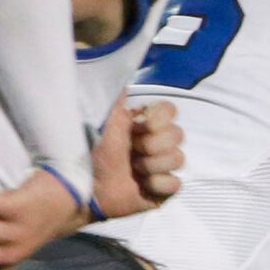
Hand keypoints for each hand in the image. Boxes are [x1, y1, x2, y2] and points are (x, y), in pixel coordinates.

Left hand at [92, 102, 182, 221]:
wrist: (91, 189)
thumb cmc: (95, 156)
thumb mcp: (106, 124)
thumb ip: (120, 103)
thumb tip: (125, 79)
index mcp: (145, 125)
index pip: (170, 110)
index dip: (158, 120)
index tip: (139, 127)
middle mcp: (158, 143)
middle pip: (178, 135)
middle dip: (151, 146)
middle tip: (132, 153)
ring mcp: (164, 166)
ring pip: (178, 159)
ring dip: (151, 166)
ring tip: (133, 172)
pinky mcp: (166, 188)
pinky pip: (175, 183)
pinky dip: (156, 185)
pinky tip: (142, 186)